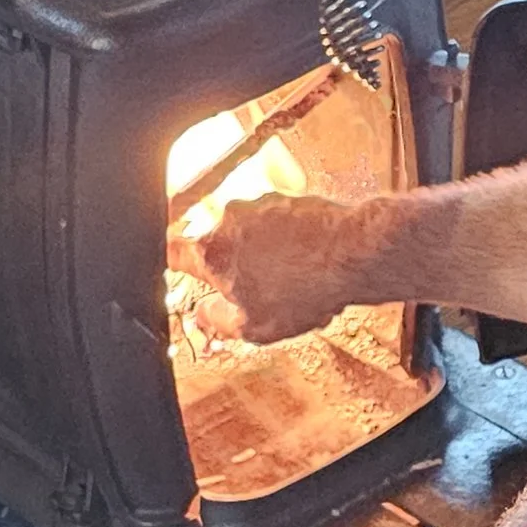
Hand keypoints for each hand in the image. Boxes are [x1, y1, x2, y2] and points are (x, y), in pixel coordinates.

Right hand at [172, 192, 370, 343]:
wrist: (352, 255)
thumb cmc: (305, 289)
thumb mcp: (254, 327)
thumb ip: (217, 322)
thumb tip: (204, 316)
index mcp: (212, 253)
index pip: (174, 254)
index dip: (175, 265)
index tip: (180, 272)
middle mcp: (230, 220)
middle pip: (219, 244)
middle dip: (235, 266)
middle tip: (256, 292)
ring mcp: (261, 206)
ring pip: (251, 234)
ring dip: (265, 255)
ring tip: (292, 281)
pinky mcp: (290, 199)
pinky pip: (279, 223)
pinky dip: (288, 242)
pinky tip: (308, 265)